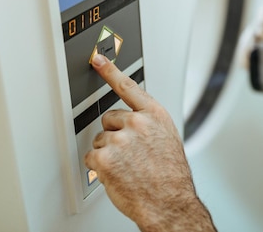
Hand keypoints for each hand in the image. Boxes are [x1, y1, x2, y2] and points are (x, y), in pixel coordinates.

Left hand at [84, 54, 215, 231]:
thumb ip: (149, 125)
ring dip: (109, 154)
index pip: (128, 87)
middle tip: (131, 155)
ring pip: (101, 141)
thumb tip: (135, 125)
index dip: (110, 71)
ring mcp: (120, 139)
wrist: (169, 202)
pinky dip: (100, 168)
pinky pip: (92, 157)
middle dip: (116, 135)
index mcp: (154, 115)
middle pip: (110, 120)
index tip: (97, 59)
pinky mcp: (104, 157)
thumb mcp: (167, 140)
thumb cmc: (170, 176)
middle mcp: (137, 122)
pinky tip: (118, 175)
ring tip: (129, 168)